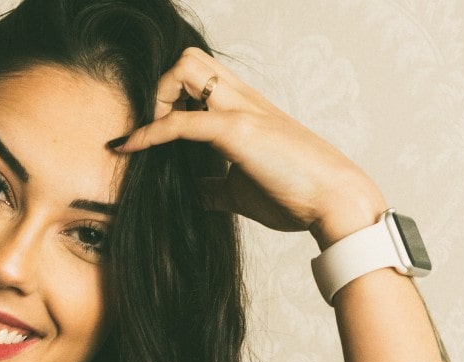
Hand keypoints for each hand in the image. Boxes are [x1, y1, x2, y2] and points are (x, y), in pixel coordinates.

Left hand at [112, 47, 386, 247]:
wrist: (335, 202)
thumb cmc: (297, 196)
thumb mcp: (242, 191)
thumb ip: (215, 186)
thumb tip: (195, 193)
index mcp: (246, 108)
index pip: (199, 78)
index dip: (167, 98)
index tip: (142, 133)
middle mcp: (242, 100)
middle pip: (190, 58)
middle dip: (160, 87)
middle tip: (152, 127)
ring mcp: (241, 110)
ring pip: (185, 68)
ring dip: (156, 98)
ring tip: (146, 136)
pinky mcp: (238, 131)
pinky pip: (181, 121)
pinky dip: (148, 133)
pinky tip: (127, 149)